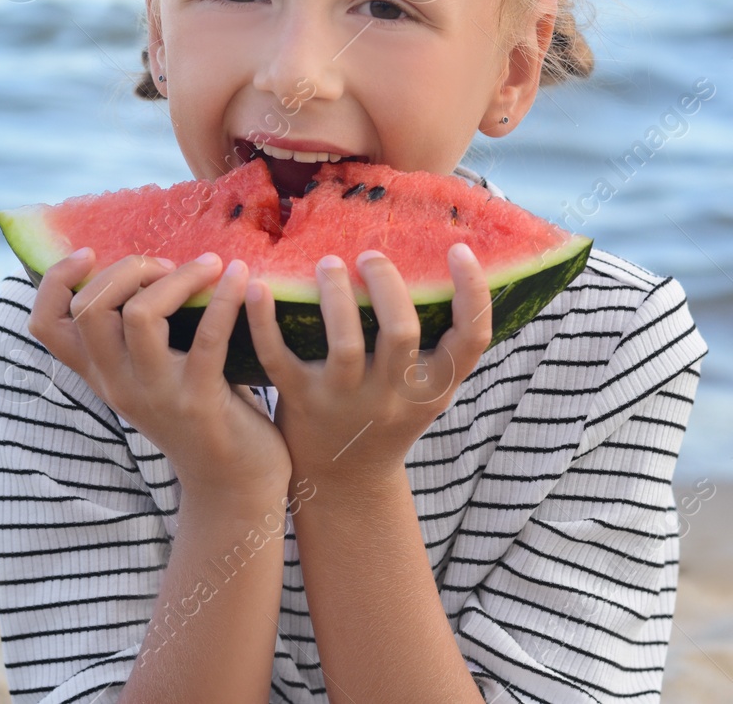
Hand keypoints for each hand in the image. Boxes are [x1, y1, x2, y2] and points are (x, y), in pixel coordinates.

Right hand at [29, 249, 291, 496]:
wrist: (232, 484)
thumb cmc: (197, 412)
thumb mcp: (151, 375)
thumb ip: (136, 334)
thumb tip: (147, 262)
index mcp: (100, 374)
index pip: (46, 325)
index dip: (55, 280)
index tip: (88, 252)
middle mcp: (117, 384)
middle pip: (89, 309)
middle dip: (127, 269)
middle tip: (167, 265)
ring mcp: (155, 394)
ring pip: (138, 315)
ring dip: (177, 278)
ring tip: (209, 265)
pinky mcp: (199, 401)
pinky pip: (207, 337)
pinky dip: (225, 298)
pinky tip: (242, 276)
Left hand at [246, 243, 494, 485]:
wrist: (344, 483)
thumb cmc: (387, 418)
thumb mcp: (426, 391)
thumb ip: (437, 347)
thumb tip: (447, 266)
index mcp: (432, 389)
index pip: (471, 340)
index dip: (473, 291)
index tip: (458, 249)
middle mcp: (392, 397)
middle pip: (401, 332)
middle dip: (386, 284)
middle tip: (370, 256)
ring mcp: (344, 401)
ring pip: (344, 343)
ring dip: (335, 294)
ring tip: (329, 263)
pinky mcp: (299, 400)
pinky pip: (278, 355)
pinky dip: (264, 319)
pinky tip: (259, 286)